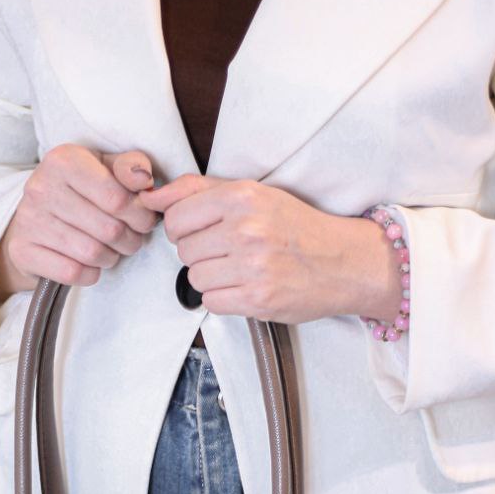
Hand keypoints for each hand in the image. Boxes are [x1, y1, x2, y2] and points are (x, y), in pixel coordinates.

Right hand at [0, 145, 158, 298]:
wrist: (31, 219)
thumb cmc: (77, 192)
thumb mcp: (103, 168)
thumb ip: (128, 167)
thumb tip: (143, 178)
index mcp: (64, 160)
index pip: (118, 198)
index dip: (140, 215)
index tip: (144, 220)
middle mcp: (42, 187)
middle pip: (109, 229)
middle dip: (129, 240)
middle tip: (130, 239)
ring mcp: (30, 220)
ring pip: (92, 253)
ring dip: (111, 258)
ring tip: (112, 250)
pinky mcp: (23, 251)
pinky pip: (72, 272)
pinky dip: (90, 274)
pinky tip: (91, 264)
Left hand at [137, 175, 401, 324]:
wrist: (343, 262)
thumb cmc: (296, 228)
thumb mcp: (254, 195)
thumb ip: (199, 191)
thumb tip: (151, 195)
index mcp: (242, 197)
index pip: (176, 216)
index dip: (183, 228)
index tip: (202, 231)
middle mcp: (246, 229)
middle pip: (183, 250)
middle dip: (199, 252)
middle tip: (227, 252)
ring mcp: (252, 267)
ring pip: (194, 277)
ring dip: (210, 277)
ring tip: (236, 270)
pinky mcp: (257, 299)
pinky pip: (211, 302)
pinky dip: (222, 298)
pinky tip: (243, 287)